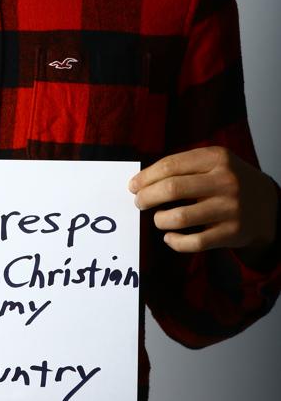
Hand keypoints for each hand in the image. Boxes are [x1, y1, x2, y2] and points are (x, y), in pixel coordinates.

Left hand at [128, 146, 277, 254]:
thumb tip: (142, 179)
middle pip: (172, 189)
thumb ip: (183, 165)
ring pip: (180, 217)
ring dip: (160, 220)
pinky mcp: (232, 233)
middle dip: (147, 197)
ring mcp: (230, 208)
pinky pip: (194, 242)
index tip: (133, 185)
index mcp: (216, 158)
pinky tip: (169, 237)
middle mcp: (225, 181)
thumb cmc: (228, 180)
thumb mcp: (213, 162)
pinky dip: (175, 242)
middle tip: (138, 202)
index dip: (146, 176)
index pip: (171, 165)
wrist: (268, 205)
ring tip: (158, 218)